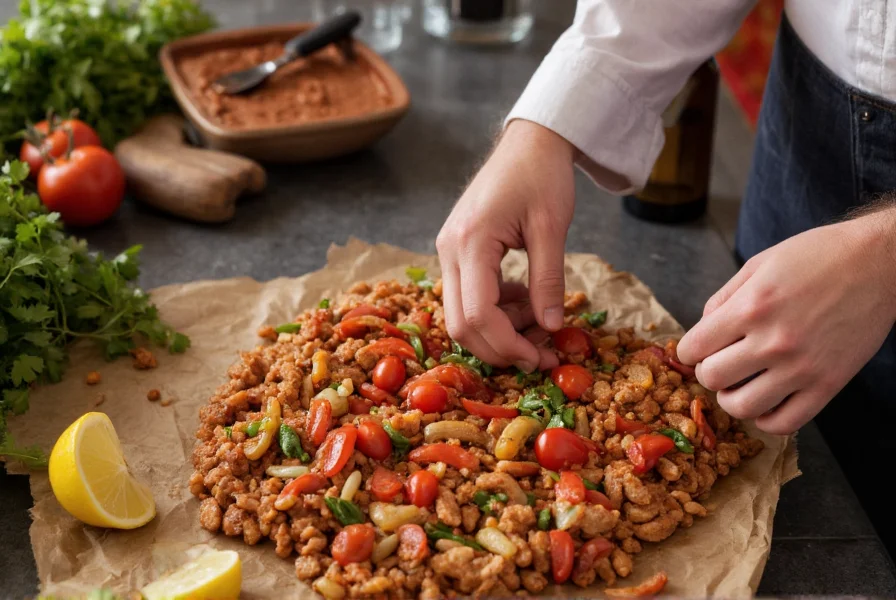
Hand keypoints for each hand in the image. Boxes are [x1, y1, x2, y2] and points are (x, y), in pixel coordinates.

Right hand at [436, 120, 576, 371]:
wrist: (528, 142)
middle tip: (541, 355)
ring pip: (461, 316)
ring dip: (500, 332)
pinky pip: (468, 298)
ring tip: (541, 323)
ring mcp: (448, 251)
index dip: (507, 346)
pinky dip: (496, 312)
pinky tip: (525, 300)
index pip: (477, 314)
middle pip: (459, 324)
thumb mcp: (552, 227)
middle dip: (500, 349)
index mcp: (471, 241)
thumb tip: (551, 328)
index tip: (541, 358)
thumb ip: (549, 280)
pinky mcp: (456, 253)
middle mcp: (449, 250)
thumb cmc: (542, 175)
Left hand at [677, 209, 895, 433]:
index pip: (694, 348)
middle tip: (720, 363)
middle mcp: (773, 341)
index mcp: (751, 307)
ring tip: (739, 385)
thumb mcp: (759, 264)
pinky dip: (766, 419)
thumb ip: (724, 298)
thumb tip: (702, 328)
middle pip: (712, 379)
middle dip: (707, 372)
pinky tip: (766, 401)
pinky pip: (785, 423)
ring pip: (742, 408)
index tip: (697, 349)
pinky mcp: (828, 385)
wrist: (878, 263)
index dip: (688, 350)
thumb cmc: (817, 257)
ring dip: (731, 399)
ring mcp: (801, 367)